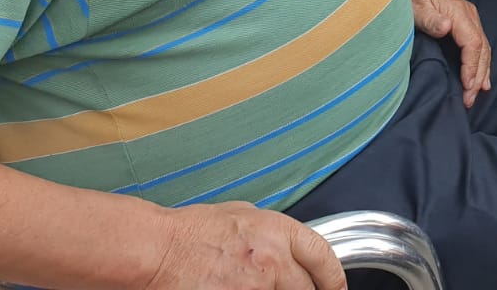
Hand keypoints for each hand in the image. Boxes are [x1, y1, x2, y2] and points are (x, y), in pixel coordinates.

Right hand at [149, 202, 343, 289]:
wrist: (160, 250)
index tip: (335, 287)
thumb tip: (285, 246)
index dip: (334, 276)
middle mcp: (273, 261)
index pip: (322, 256)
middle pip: (308, 289)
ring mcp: (256, 288)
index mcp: (278, 232)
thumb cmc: (192, 231)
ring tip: (255, 286)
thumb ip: (272, 232)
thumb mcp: (243, 214)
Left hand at [406, 0, 492, 107]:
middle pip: (482, 49)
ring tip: (476, 94)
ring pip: (484, 49)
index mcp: (459, 12)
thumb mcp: (415, 7)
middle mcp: (469, 15)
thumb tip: (446, 27)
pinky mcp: (466, 23)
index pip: (473, 43)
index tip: (467, 86)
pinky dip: (481, 64)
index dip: (472, 67)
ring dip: (482, 72)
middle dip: (478, 75)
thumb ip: (430, 18)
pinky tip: (481, 78)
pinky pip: (479, 46)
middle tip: (470, 99)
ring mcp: (470, 19)